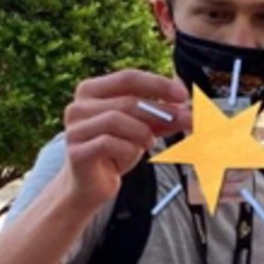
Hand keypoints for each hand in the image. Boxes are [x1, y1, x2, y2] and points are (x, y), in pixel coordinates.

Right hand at [63, 69, 190, 206]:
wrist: (92, 185)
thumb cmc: (115, 151)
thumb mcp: (142, 128)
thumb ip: (162, 116)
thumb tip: (188, 105)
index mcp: (91, 90)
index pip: (128, 78)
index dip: (158, 84)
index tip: (183, 94)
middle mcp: (78, 106)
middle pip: (127, 101)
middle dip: (161, 111)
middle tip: (185, 121)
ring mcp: (75, 129)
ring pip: (118, 120)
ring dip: (142, 133)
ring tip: (148, 144)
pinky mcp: (76, 151)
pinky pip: (109, 143)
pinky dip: (128, 150)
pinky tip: (129, 156)